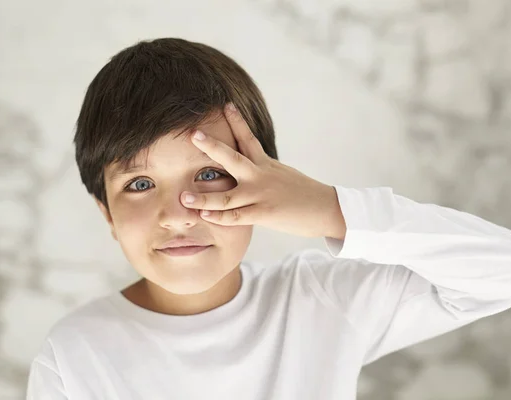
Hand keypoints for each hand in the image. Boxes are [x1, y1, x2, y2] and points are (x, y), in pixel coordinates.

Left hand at [181, 103, 342, 238]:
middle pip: (232, 158)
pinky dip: (219, 216)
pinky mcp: (264, 213)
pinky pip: (236, 217)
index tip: (225, 103)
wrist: (326, 209)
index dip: (235, 120)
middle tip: (193, 134)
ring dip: (204, 196)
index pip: (247, 138)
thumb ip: (262, 169)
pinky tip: (204, 215)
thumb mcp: (282, 174)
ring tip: (183, 195)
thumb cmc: (303, 193)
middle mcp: (261, 175)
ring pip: (226, 195)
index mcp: (265, 164)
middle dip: (212, 146)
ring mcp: (261, 194)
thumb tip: (249, 165)